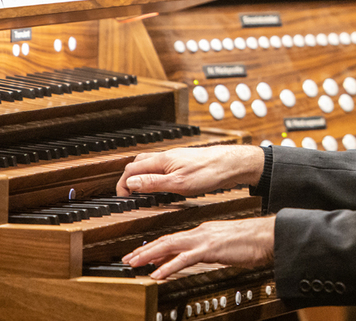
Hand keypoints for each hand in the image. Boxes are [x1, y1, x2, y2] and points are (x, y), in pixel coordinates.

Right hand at [115, 144, 263, 196]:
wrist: (232, 164)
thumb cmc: (210, 171)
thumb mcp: (178, 183)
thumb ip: (153, 183)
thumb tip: (130, 183)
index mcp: (162, 160)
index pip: (131, 169)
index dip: (122, 184)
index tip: (122, 199)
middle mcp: (167, 157)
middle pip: (138, 164)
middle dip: (129, 178)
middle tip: (128, 195)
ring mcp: (176, 159)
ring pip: (151, 165)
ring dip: (142, 176)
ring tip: (141, 191)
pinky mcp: (185, 163)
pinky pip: (163, 167)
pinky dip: (155, 176)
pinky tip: (162, 186)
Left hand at [123, 216, 275, 279]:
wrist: (266, 236)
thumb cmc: (250, 242)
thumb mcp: (222, 247)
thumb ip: (204, 252)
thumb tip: (190, 260)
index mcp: (203, 232)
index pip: (173, 239)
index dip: (154, 247)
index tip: (140, 255)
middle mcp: (200, 232)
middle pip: (166, 240)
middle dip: (145, 250)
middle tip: (128, 259)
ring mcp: (204, 240)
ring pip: (170, 246)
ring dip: (149, 255)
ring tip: (133, 264)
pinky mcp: (211, 249)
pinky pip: (184, 259)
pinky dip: (168, 266)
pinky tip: (157, 274)